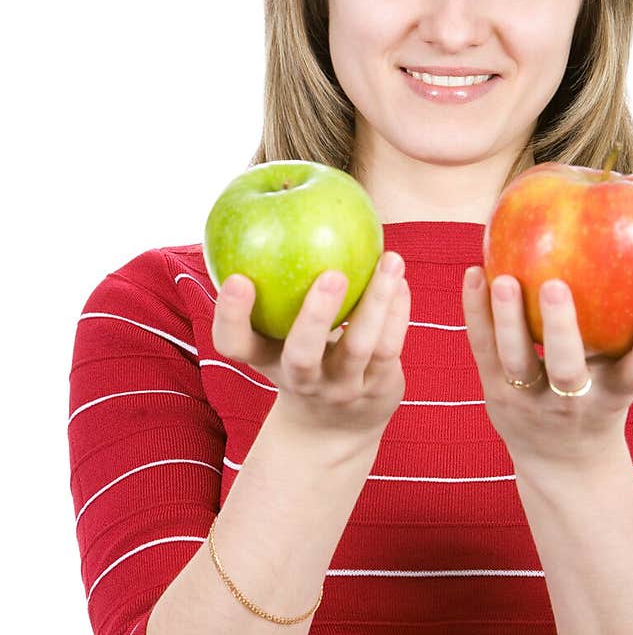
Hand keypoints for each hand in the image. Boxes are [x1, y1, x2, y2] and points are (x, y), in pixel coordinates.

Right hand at [211, 252, 410, 439]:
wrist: (335, 428)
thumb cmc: (300, 356)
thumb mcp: (276, 332)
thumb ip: (272, 287)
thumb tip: (272, 207)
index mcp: (265, 360)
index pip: (234, 345)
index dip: (230, 316)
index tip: (237, 278)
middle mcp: (301, 380)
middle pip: (302, 355)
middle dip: (315, 317)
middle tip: (331, 274)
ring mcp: (341, 389)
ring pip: (360, 347)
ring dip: (377, 301)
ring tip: (390, 259)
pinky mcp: (377, 388)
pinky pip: (390, 346)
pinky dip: (398, 310)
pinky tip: (401, 280)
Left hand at [461, 267, 632, 461]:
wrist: (563, 465)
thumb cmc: (601, 400)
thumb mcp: (625, 376)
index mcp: (614, 393)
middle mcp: (572, 401)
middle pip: (567, 368)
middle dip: (561, 329)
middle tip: (556, 286)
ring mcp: (529, 400)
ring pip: (516, 360)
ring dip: (507, 319)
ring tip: (502, 279)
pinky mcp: (496, 392)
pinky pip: (483, 349)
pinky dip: (477, 312)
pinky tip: (474, 273)